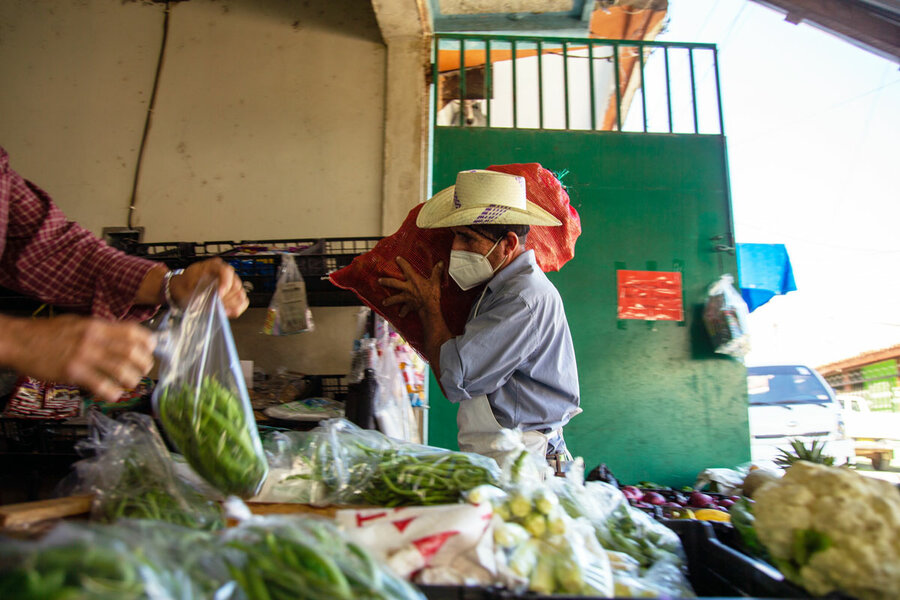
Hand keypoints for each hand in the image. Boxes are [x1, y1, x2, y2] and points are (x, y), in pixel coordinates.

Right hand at [4, 315, 155, 402]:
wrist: (20, 341)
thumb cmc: (48, 333)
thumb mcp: (79, 323)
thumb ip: (102, 331)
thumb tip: (125, 339)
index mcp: (97, 325)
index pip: (133, 331)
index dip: (147, 342)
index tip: (150, 350)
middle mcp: (93, 339)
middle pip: (132, 352)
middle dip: (144, 364)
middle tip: (143, 370)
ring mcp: (84, 356)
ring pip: (121, 369)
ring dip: (132, 380)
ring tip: (130, 384)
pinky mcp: (73, 373)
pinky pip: (101, 385)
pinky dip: (112, 392)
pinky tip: (113, 394)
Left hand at [169, 258, 248, 317]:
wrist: (182, 289)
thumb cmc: (184, 286)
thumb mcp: (186, 286)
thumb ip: (199, 292)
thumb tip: (212, 299)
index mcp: (214, 266)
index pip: (227, 271)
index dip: (225, 284)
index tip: (218, 295)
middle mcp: (225, 273)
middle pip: (236, 285)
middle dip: (225, 298)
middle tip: (215, 304)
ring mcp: (231, 283)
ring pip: (240, 294)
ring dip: (230, 304)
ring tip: (218, 309)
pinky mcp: (234, 293)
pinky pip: (243, 301)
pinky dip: (236, 308)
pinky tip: (227, 312)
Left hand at [379, 257, 442, 318]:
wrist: (429, 307)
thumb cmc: (432, 294)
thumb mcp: (435, 281)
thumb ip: (437, 272)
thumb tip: (441, 263)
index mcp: (413, 280)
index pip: (406, 268)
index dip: (401, 263)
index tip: (397, 258)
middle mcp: (407, 287)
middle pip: (393, 283)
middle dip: (386, 281)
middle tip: (379, 280)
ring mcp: (406, 297)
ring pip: (395, 298)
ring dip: (389, 300)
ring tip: (384, 302)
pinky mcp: (408, 305)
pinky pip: (405, 309)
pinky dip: (403, 312)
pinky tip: (401, 314)